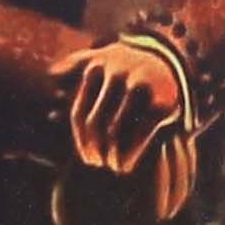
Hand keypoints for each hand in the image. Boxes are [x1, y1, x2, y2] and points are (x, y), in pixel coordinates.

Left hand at [53, 33, 191, 182]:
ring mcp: (139, 87)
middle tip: (98, 164)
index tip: (86, 157)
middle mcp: (116, 75)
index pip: (80, 112)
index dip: (80, 139)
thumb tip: (52, 73)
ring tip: (112, 166)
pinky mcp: (161, 102)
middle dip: (95, 149)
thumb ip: (76, 63)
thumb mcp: (102, 57)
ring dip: (110, 155)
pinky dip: (130, 154)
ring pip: (114, 130)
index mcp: (97, 68)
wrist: (172, 62)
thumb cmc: (128, 65)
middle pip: (95, 123)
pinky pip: (139, 134)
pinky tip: (127, 166)